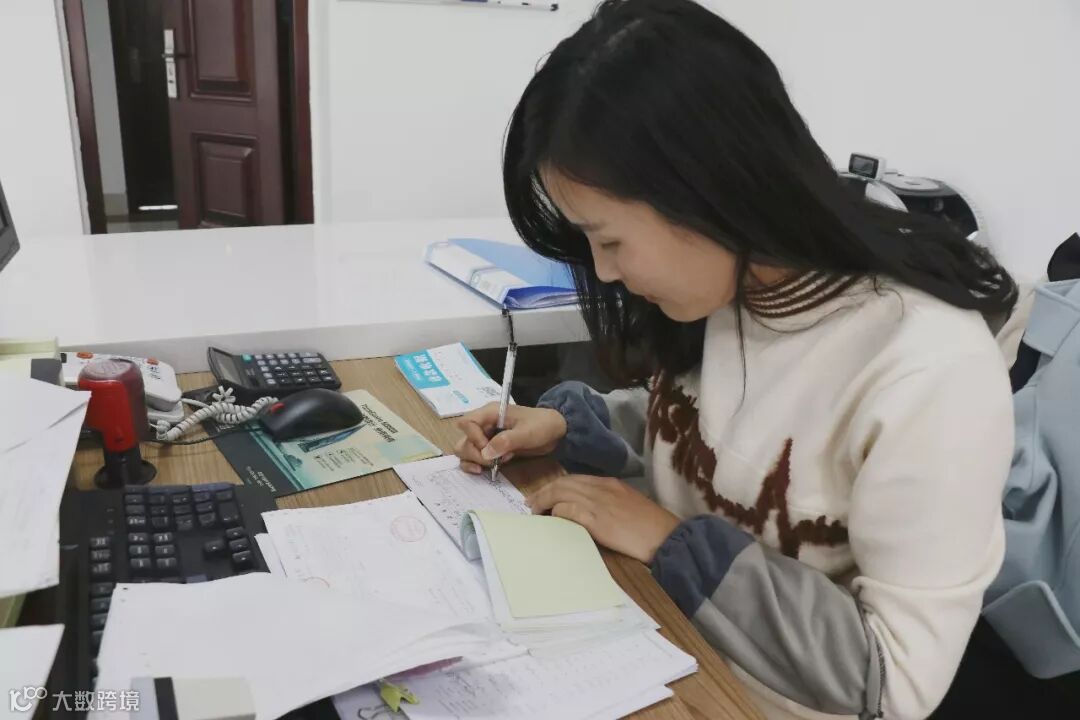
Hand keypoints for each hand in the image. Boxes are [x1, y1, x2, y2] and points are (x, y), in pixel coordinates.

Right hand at [454, 402, 567, 473]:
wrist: (556, 432)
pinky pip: (474, 458)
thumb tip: (485, 453)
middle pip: (463, 438)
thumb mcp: (527, 433)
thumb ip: (506, 441)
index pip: (467, 423)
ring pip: (465, 449)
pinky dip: (476, 465)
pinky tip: (488, 470)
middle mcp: (484, 424)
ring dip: (471, 461)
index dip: (473, 438)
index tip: (488, 449)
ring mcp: (486, 437)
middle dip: (472, 453)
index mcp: (490, 413)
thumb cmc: (542, 426)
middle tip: (490, 463)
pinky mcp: (491, 449)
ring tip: (487, 468)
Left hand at [527, 475, 680, 563]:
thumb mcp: (629, 505)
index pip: (576, 479)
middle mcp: (602, 488)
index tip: (546, 496)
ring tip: (536, 513)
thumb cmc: (651, 527)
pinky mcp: (597, 520)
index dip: (557, 487)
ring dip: (544, 502)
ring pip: (561, 493)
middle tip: (532, 505)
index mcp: (610, 483)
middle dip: (544, 493)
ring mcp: (599, 503)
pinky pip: (568, 510)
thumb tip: (590, 511)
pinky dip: (557, 513)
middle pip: (564, 483)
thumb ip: (610, 503)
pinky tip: (552, 520)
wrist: (667, 537)